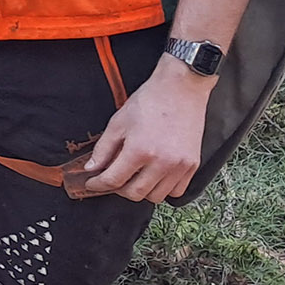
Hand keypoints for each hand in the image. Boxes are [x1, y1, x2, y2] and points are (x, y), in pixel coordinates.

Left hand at [77, 63, 209, 202]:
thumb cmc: (150, 101)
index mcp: (140, 150)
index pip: (113, 180)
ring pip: (155, 196)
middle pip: (134, 193)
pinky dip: (163, 189)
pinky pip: (176, 192)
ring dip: (141, 190)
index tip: (92, 183)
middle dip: (118, 189)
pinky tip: (155, 176)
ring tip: (134, 176)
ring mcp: (179, 166)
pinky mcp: (192, 165)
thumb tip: (91, 168)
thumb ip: (103, 149)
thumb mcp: (118, 122)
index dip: (98, 184)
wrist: (181, 88)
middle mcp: (162, 162)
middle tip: (112, 179)